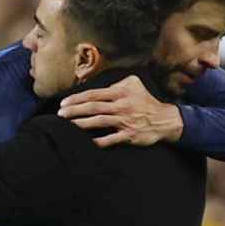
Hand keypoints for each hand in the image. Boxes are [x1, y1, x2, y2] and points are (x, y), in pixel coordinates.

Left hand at [57, 75, 183, 147]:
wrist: (164, 120)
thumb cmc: (146, 101)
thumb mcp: (134, 84)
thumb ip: (117, 83)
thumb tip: (102, 85)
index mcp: (121, 93)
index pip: (94, 94)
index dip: (77, 98)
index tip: (63, 103)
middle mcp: (122, 106)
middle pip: (93, 107)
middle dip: (74, 111)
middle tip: (60, 114)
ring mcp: (125, 121)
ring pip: (99, 122)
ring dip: (81, 124)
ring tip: (67, 125)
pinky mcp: (130, 135)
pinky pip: (111, 139)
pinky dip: (99, 141)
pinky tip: (87, 142)